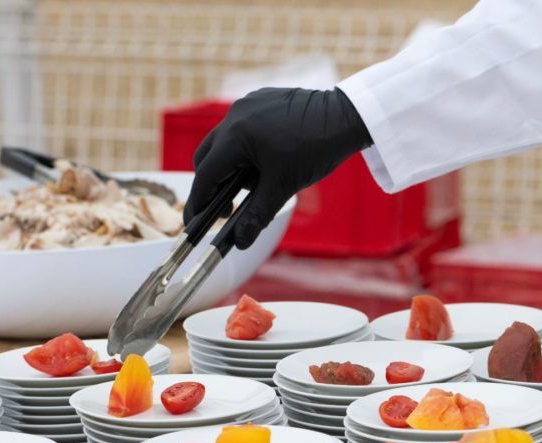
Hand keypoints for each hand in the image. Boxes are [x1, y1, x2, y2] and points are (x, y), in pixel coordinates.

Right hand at [184, 87, 371, 248]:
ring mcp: (247, 105)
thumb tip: (239, 242)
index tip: (195, 223)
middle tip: (224, 210)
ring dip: (229, 167)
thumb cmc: (316, 149)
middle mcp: (235, 115)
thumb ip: (257, 215)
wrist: (346, 116)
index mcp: (236, 136)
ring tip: (252, 187)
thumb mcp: (283, 187)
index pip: (205, 175)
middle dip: (211, 185)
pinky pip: (240, 129)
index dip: (199, 202)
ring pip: (224, 142)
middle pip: (207, 157)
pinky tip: (263, 164)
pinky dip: (243, 149)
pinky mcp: (260, 100)